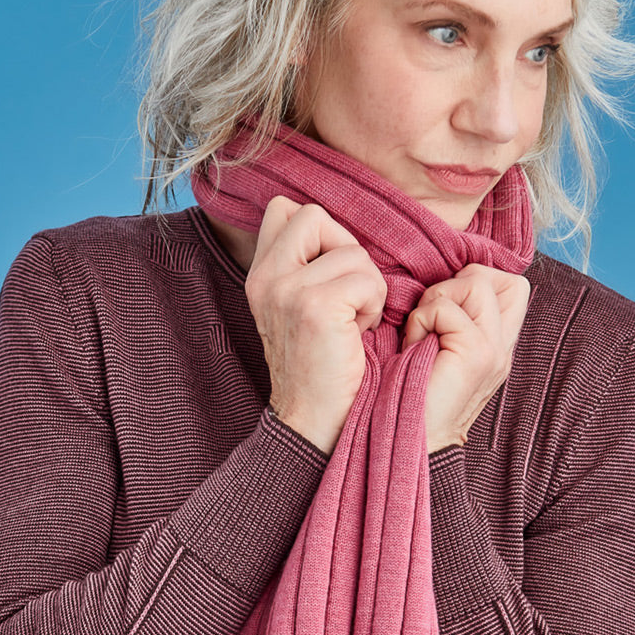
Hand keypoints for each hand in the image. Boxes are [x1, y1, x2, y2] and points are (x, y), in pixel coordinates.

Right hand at [244, 196, 387, 454]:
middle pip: (313, 216)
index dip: (319, 234)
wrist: (315, 424)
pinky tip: (361, 332)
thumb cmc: (322, 370)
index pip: (284, 210)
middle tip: (348, 295)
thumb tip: (337, 234)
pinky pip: (365, 278)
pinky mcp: (315, 308)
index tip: (331, 275)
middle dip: (345, 249)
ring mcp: (286, 291)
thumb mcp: (300, 312)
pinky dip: (374, 303)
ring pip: (351, 250)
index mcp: (260, 277)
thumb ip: (305, 270)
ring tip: (355, 321)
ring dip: (367, 284)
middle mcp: (265, 279)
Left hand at [401, 266, 530, 451]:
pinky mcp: (477, 354)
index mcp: (498, 345)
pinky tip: (413, 346)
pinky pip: (445, 309)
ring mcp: (495, 350)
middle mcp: (503, 346)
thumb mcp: (438, 349)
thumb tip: (442, 283)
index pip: (512, 285)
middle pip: (499, 278)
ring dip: (436, 300)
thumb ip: (451, 319)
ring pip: (475, 283)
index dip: (476, 280)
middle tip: (431, 317)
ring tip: (421, 333)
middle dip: (457, 283)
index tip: (443, 306)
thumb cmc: (411, 395)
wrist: (411, 442)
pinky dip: (421, 320)